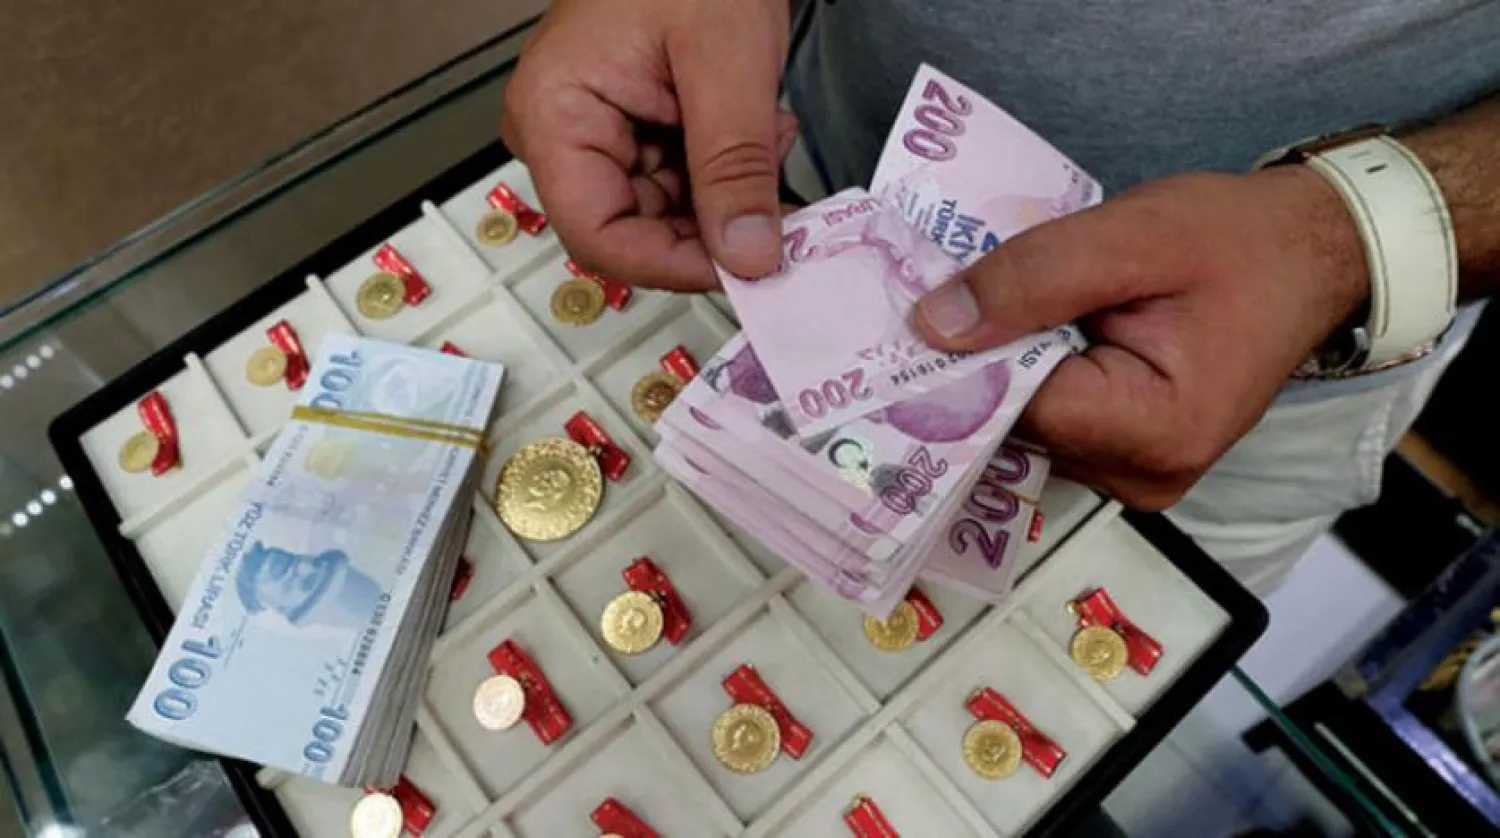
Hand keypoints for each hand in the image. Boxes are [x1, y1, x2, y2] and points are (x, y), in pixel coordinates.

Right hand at [501, 0, 795, 290]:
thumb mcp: (726, 65)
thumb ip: (734, 167)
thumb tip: (747, 258)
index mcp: (555, 116)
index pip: (598, 236)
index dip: (672, 266)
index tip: (745, 268)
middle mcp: (561, 134)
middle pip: (634, 230)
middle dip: (714, 224)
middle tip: (778, 198)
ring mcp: (594, 133)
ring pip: (664, 213)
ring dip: (728, 195)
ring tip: (768, 135)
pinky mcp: (629, 129)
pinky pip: (677, 182)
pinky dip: (726, 172)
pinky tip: (756, 130)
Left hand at [913, 169, 1369, 509]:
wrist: (1311, 255)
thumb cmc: (1237, 240)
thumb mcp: (1135, 235)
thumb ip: (1033, 277)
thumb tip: (932, 325)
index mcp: (1154, 432)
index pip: (1017, 406)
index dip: (962, 358)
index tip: (912, 308)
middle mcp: (1141, 476)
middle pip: (1015, 424)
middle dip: (976, 361)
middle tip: (928, 295)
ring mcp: (1133, 475)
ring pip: (1025, 424)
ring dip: (1000, 366)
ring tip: (982, 302)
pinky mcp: (1124, 457)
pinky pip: (1051, 420)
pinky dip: (1029, 374)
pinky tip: (1018, 328)